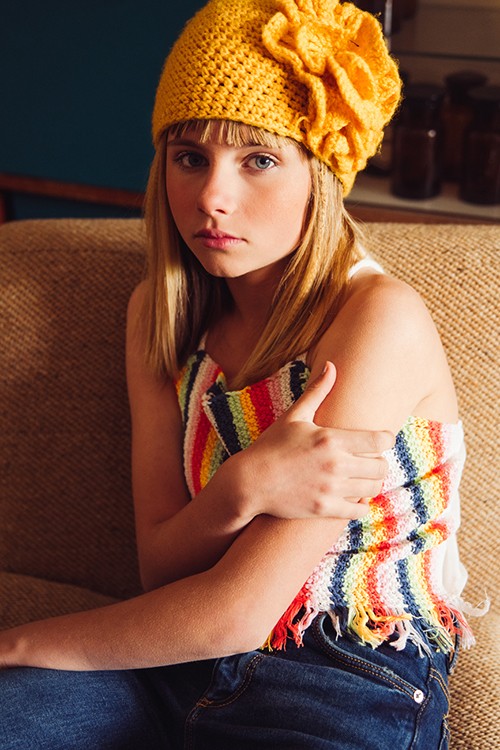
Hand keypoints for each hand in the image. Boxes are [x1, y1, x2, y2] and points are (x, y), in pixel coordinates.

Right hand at [236, 362, 392, 521]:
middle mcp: (335, 464)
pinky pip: (358, 511)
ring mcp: (330, 488)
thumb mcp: (294, 416)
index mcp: (331, 438)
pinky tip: (351, 497)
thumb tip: (332, 365)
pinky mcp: (324, 508)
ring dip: (370, 483)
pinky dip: (360, 505)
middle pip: (381, 466)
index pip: (380, 440)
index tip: (380, 440)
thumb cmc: (272, 446)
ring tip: (361, 478)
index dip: (385, 439)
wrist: (249, 481)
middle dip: (379, 463)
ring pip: (373, 489)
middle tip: (369, 461)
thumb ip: (317, 391)